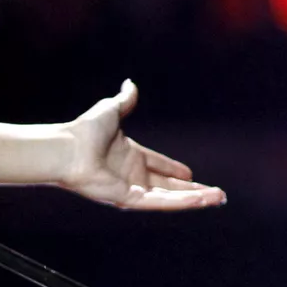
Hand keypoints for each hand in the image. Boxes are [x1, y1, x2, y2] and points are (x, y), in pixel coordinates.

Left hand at [62, 80, 225, 210]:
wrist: (68, 147)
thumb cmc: (84, 130)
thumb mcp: (111, 110)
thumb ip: (125, 101)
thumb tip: (130, 84)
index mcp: (129, 155)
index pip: (158, 165)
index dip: (174, 170)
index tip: (190, 174)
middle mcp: (131, 174)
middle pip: (168, 185)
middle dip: (192, 190)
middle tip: (215, 194)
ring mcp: (130, 188)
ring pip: (170, 197)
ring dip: (195, 199)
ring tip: (219, 199)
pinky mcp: (128, 200)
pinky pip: (160, 203)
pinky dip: (182, 202)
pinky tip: (202, 201)